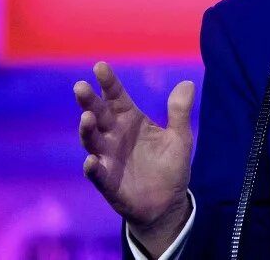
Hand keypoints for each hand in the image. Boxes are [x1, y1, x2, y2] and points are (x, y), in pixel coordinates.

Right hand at [75, 62, 194, 254]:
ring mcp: (108, 157)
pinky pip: (96, 173)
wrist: (167, 203)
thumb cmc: (170, 166)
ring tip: (88, 118)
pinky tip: (91, 160)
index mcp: (131, 120)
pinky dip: (92, 167)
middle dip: (89, 101)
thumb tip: (188, 83)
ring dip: (87, 129)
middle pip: (99, 114)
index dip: (108, 82)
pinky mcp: (107, 181)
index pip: (116, 97)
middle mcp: (114, 135)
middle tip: (81, 87)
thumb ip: (180, 112)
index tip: (100, 66)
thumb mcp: (180, 137)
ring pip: (92, 140)